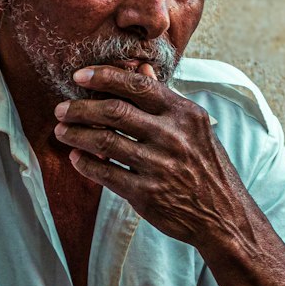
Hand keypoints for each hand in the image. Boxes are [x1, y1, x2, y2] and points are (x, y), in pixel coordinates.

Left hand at [53, 63, 252, 246]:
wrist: (222, 215)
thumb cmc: (205, 166)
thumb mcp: (194, 128)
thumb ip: (164, 99)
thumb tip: (140, 70)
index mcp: (184, 114)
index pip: (138, 86)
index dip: (104, 77)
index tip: (79, 77)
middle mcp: (172, 136)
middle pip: (114, 112)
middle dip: (80, 108)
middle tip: (61, 109)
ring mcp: (158, 166)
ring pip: (104, 141)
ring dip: (76, 134)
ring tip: (61, 131)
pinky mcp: (146, 194)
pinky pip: (105, 174)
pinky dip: (85, 163)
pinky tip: (76, 157)